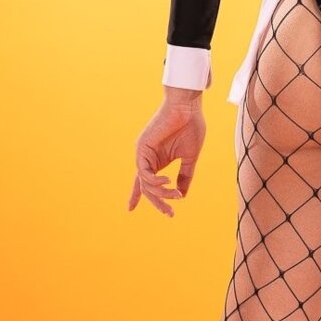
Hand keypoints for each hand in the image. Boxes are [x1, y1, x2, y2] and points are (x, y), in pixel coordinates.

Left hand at [128, 91, 206, 216]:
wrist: (188, 107)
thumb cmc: (191, 127)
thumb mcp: (190, 158)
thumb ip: (185, 176)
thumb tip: (181, 195)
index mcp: (157, 160)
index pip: (144, 181)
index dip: (136, 196)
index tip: (129, 209)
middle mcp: (147, 158)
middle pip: (146, 188)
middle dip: (158, 203)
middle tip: (170, 214)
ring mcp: (143, 153)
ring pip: (146, 183)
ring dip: (161, 194)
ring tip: (174, 195)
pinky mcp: (142, 148)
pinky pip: (144, 173)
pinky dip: (155, 182)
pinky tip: (167, 183)